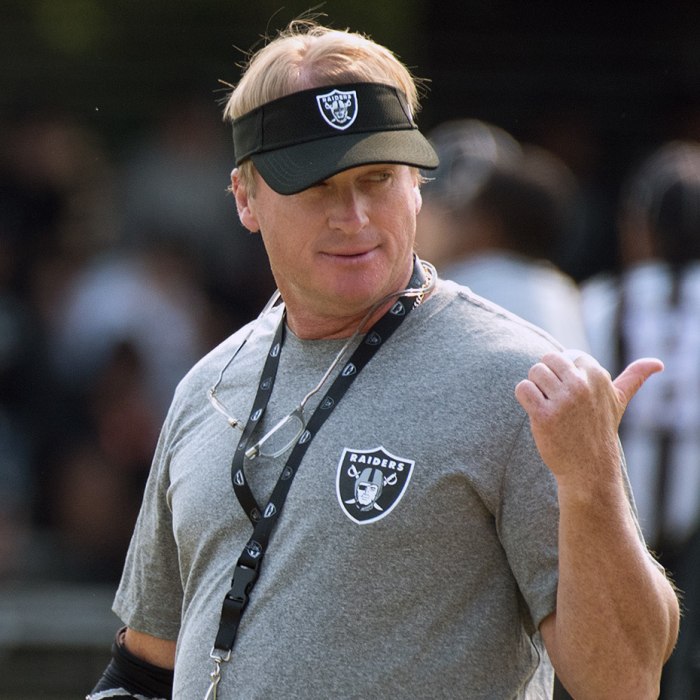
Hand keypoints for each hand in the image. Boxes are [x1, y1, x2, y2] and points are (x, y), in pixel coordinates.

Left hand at [514, 351, 663, 482]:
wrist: (588, 469)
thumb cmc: (600, 431)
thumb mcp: (619, 401)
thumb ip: (634, 378)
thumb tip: (657, 364)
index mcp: (598, 376)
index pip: (567, 355)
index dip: (565, 373)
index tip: (574, 394)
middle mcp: (581, 385)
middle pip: (547, 360)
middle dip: (546, 376)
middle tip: (555, 398)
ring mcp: (563, 400)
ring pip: (534, 372)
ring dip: (535, 387)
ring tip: (547, 405)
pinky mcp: (544, 415)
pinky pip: (523, 389)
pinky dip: (524, 397)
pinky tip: (535, 410)